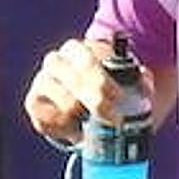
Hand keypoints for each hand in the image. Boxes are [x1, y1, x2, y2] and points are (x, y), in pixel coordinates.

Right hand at [23, 38, 149, 141]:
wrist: (79, 102)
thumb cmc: (105, 85)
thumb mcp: (124, 79)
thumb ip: (138, 78)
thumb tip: (145, 82)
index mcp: (79, 49)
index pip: (88, 60)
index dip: (104, 81)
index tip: (120, 98)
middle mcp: (56, 60)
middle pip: (75, 80)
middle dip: (97, 101)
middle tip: (114, 119)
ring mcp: (42, 80)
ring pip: (65, 102)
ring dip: (85, 117)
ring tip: (95, 122)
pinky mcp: (33, 102)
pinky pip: (48, 119)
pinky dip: (66, 128)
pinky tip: (77, 129)